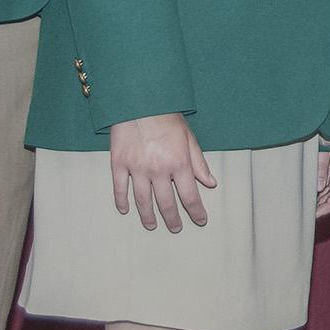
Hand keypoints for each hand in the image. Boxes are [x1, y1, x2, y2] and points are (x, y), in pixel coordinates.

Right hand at [109, 113, 216, 231]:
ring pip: (142, 200)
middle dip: (172, 219)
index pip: (190, 196)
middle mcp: (158, 170)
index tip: (200, 221)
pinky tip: (125, 210)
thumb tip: (210, 183)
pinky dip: (121, 201)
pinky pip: (120, 188)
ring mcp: (137, 168)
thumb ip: (199, 163)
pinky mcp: (119, 163)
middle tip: (175, 228)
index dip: (196, 211)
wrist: (140, 101)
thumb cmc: (168, 117)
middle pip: (166, 203)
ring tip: (151, 225)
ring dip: (147, 216)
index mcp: (179, 163)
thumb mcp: (189, 138)